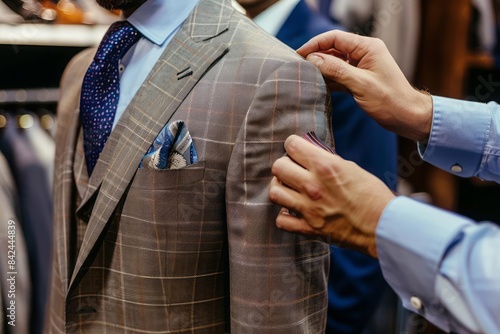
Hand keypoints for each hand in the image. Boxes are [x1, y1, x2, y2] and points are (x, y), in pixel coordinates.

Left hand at [269, 135, 394, 256]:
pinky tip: (293, 211)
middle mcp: (313, 186)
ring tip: (289, 189)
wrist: (383, 226)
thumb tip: (309, 154)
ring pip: (274, 192)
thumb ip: (327, 161)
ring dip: (280, 188)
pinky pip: (281, 220)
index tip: (296, 149)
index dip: (292, 145)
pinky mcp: (309, 228)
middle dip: (284, 165)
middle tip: (293, 170)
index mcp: (325, 166)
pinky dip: (284, 215)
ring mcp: (309, 208)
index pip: (292, 145)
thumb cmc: (372, 195)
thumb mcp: (351, 168)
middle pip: (278, 167)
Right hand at [297, 30, 432, 141]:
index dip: (315, 44)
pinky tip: (317, 85)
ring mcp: (361, 66)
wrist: (407, 116)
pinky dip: (328, 80)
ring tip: (304, 76)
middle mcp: (364, 53)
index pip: (335, 38)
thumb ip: (336, 70)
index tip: (299, 54)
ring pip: (334, 63)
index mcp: (368, 47)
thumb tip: (313, 59)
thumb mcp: (361, 84)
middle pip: (333, 49)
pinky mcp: (359, 79)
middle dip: (316, 56)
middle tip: (298, 67)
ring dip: (320, 69)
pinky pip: (339, 75)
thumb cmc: (390, 100)